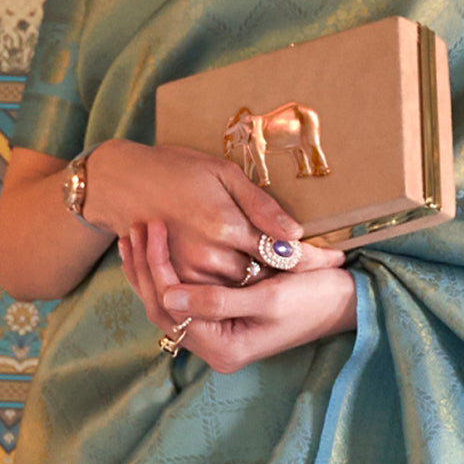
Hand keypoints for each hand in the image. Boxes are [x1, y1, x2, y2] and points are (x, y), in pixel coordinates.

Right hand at [90, 140, 339, 285]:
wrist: (124, 184)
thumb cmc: (177, 169)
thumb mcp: (223, 173)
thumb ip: (260, 206)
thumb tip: (297, 233)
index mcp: (225, 226)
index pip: (281, 254)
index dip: (314, 259)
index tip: (339, 258)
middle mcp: (208, 256)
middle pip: (267, 279)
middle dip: (297, 276)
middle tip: (331, 271)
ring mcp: (190, 273)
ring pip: (244, 291)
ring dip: (272, 287)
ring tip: (306, 279)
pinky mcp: (177, 280)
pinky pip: (217, 294)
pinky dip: (241, 289)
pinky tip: (262, 281)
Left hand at [121, 220, 356, 372]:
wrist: (345, 302)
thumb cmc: (313, 296)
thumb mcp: (269, 296)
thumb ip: (217, 301)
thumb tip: (169, 295)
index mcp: (223, 348)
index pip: (170, 308)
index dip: (155, 267)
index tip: (151, 229)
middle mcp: (216, 349)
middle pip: (161, 309)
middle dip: (144, 268)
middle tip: (134, 227)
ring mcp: (219, 337)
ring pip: (168, 305)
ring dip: (149, 271)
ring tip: (135, 235)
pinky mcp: (224, 322)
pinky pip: (184, 301)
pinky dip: (168, 275)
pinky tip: (157, 250)